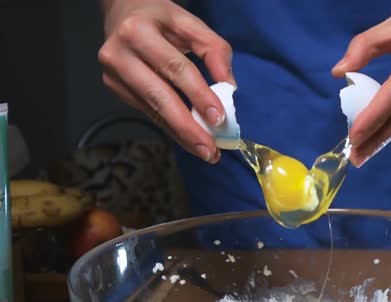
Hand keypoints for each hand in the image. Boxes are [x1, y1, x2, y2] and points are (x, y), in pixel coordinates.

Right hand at [98, 0, 235, 162]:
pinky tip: (188, 138)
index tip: (218, 119)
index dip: (198, 95)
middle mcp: (119, 54)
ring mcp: (112, 74)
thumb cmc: (160, 18)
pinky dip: (170, 127)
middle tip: (210, 150)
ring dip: (181, 134)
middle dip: (187, 127)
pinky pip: (148, 112)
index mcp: (139, 31)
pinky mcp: (114, 88)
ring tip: (205, 150)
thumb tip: (229, 87)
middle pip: (159, 97)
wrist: (122, 12)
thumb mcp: (190, 23)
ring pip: (153, 110)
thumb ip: (214, 50)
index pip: (175, 69)